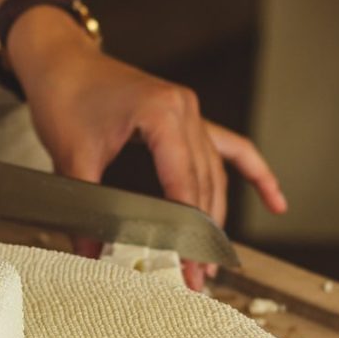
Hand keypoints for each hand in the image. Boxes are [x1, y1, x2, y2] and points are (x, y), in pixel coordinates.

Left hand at [8, 8, 285, 290]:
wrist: (62, 60)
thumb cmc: (64, 96)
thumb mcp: (70, 156)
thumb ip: (84, 204)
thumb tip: (90, 252)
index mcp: (161, 114)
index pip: (184, 185)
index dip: (187, 232)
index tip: (186, 267)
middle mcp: (185, 110)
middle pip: (204, 184)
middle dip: (202, 236)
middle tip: (198, 277)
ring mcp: (191, 113)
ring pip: (215, 175)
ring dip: (216, 219)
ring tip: (213, 261)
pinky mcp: (188, 118)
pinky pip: (231, 148)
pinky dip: (254, 174)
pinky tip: (276, 201)